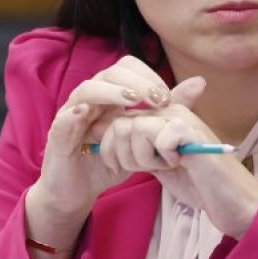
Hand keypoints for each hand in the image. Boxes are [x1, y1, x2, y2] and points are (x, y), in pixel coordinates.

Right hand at [24, 56, 179, 258]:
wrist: (79, 190)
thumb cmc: (110, 160)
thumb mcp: (144, 135)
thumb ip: (170, 110)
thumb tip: (199, 84)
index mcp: (111, 94)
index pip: (127, 68)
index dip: (147, 76)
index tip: (166, 95)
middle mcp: (92, 97)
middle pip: (110, 73)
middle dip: (135, 82)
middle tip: (156, 99)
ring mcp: (73, 112)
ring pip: (88, 88)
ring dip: (111, 91)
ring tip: (131, 101)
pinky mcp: (58, 133)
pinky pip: (65, 117)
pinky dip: (76, 112)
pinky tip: (90, 112)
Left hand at [97, 74, 257, 238]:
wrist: (229, 198)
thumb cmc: (195, 182)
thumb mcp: (154, 162)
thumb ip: (132, 147)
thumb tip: (98, 135)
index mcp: (158, 116)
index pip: (114, 121)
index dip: (110, 149)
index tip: (123, 167)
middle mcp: (169, 111)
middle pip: (120, 125)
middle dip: (125, 156)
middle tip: (149, 168)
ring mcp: (181, 118)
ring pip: (135, 129)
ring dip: (144, 157)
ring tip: (165, 165)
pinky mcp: (191, 131)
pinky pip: (159, 137)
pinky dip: (163, 156)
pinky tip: (178, 163)